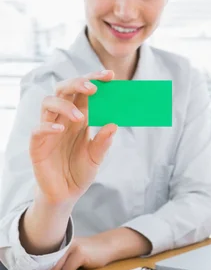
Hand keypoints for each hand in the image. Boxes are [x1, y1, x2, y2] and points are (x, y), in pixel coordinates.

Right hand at [30, 70, 117, 205]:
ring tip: (81, 117)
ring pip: (48, 103)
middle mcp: (62, 118)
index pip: (84, 92)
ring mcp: (48, 129)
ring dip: (65, 105)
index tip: (110, 76)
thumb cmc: (80, 171)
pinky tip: (61, 129)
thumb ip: (103, 143)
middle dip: (78, 83)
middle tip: (94, 87)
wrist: (65, 194)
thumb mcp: (96, 158)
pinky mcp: (37, 145)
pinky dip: (48, 126)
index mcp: (79, 117)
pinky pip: (38, 129)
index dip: (94, 80)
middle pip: (64, 90)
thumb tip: (114, 125)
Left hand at [48, 234, 112, 269]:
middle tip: (70, 264)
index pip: (42, 258)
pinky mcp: (79, 253)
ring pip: (57, 269)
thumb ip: (56, 258)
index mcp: (58, 242)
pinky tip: (83, 263)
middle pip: (48, 266)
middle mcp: (62, 242)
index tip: (53, 266)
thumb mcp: (69, 253)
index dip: (46, 267)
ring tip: (76, 263)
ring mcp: (71, 247)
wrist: (106, 246)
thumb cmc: (86, 253)